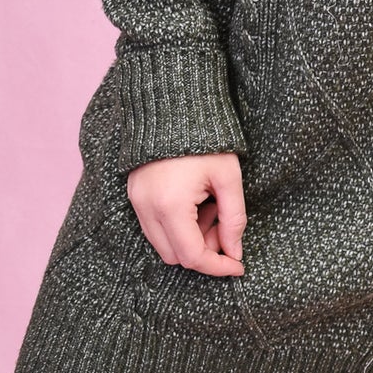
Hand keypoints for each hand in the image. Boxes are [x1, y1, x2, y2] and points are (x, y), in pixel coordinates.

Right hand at [126, 152, 246, 276]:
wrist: (174, 105)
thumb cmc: (206, 140)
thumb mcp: (228, 177)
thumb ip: (234, 218)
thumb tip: (235, 252)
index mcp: (171, 205)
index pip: (193, 257)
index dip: (218, 267)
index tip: (238, 266)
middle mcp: (147, 208)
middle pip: (175, 256)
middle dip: (204, 250)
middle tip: (223, 224)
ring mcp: (136, 202)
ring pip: (163, 244)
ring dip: (189, 238)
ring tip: (209, 206)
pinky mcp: (134, 194)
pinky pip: (154, 227)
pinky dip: (176, 226)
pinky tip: (195, 201)